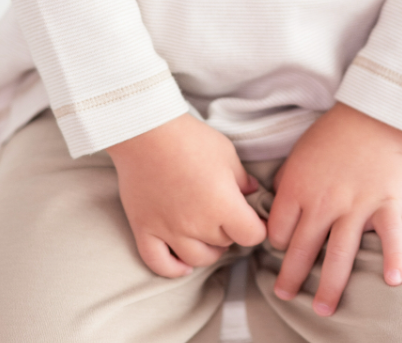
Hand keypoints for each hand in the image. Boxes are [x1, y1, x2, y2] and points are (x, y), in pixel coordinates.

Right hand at [107, 113, 266, 277]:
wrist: (146, 130)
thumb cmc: (189, 137)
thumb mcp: (225, 152)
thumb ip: (241, 177)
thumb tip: (252, 191)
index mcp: (222, 204)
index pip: (251, 235)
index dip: (256, 227)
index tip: (254, 219)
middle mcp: (197, 224)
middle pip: (224, 243)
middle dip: (230, 231)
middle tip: (227, 215)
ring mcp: (169, 230)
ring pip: (197, 259)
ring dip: (208, 251)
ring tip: (209, 236)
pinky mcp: (145, 228)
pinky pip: (158, 264)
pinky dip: (173, 270)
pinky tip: (183, 265)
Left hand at [268, 102, 401, 315]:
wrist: (371, 113)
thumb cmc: (332, 133)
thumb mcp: (298, 154)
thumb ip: (287, 182)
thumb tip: (276, 204)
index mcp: (299, 189)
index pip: (280, 231)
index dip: (278, 244)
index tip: (283, 252)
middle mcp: (324, 202)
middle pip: (304, 249)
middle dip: (292, 277)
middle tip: (286, 295)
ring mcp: (356, 205)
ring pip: (340, 253)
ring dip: (331, 285)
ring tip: (322, 309)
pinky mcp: (386, 203)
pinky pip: (391, 236)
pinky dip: (394, 258)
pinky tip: (393, 281)